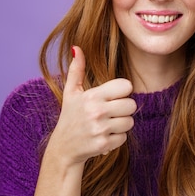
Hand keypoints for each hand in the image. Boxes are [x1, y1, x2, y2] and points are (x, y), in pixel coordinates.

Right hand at [47, 46, 136, 164]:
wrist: (63, 148)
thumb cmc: (70, 116)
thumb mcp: (71, 92)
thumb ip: (77, 70)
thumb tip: (76, 48)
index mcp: (92, 96)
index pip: (125, 86)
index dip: (122, 91)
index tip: (112, 97)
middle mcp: (97, 111)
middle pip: (131, 104)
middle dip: (123, 109)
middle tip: (111, 112)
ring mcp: (100, 129)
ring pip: (130, 122)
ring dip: (121, 124)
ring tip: (107, 124)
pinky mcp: (104, 144)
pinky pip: (124, 137)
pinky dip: (117, 138)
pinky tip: (104, 136)